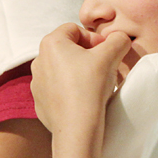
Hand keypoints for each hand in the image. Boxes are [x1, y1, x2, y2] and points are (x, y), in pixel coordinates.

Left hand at [31, 23, 132, 157]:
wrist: (76, 128)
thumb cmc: (90, 87)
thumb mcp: (111, 55)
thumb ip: (118, 40)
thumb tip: (120, 38)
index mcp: (51, 43)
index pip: (75, 29)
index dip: (94, 38)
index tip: (107, 52)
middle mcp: (38, 60)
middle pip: (69, 49)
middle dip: (89, 56)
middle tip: (105, 68)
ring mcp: (37, 83)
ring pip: (63, 70)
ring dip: (80, 73)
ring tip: (96, 86)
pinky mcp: (40, 102)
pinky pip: (58, 89)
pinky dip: (71, 90)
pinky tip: (85, 100)